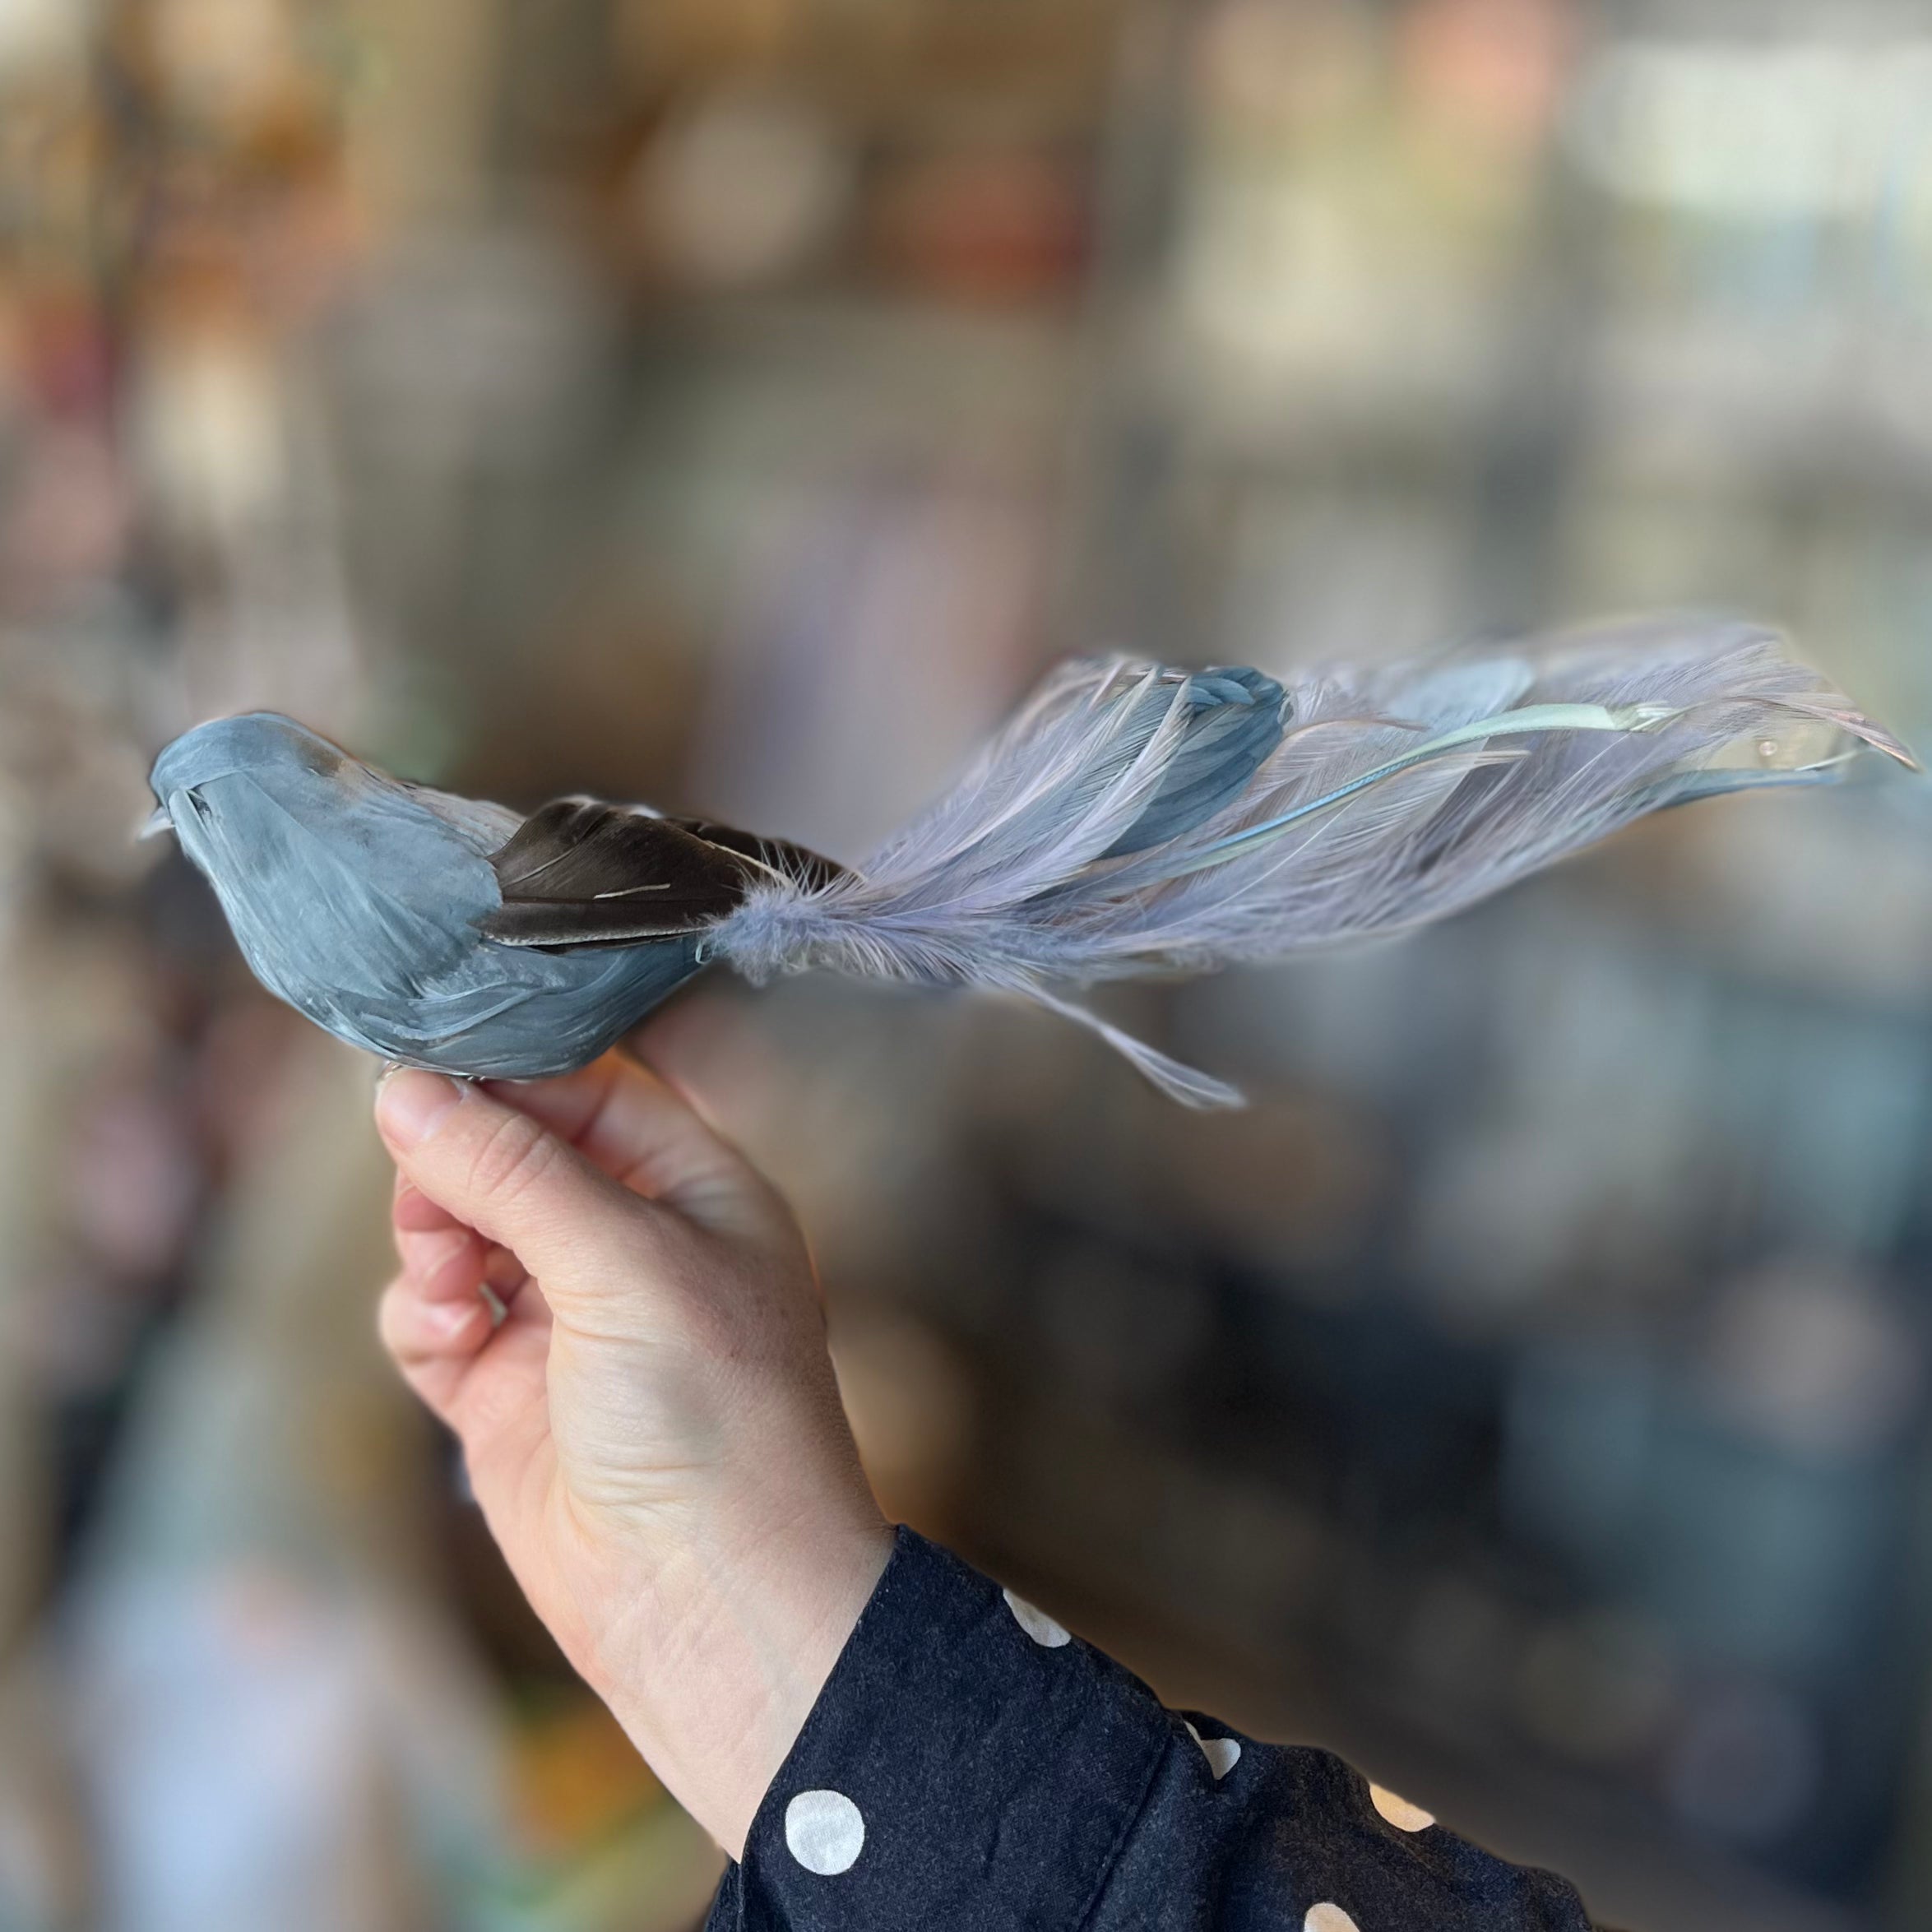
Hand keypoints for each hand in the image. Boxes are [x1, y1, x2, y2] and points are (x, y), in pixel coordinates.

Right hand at [372, 1050, 892, 1856]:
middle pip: (511, 1154)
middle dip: (461, 1165)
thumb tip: (408, 1088)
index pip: (592, 1089)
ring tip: (449, 1279)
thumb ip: (516, 1170)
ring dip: (435, 1238)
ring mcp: (567, 1319)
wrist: (711, 1599)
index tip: (426, 1072)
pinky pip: (433, 1317)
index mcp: (699, 1190)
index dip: (510, 1077)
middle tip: (436, 1199)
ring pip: (461, 1230)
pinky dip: (422, 1314)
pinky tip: (446, 1335)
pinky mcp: (508, 1393)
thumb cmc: (715, 1416)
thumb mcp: (625, 1263)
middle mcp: (634, 1244)